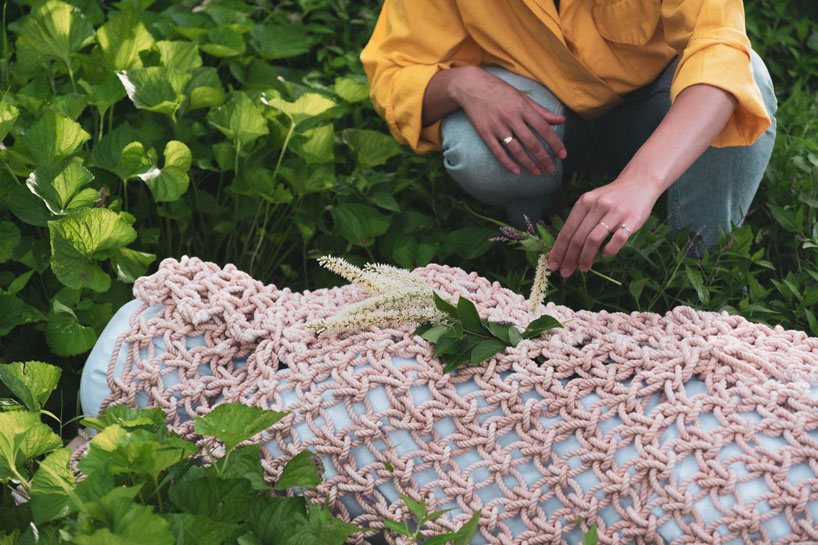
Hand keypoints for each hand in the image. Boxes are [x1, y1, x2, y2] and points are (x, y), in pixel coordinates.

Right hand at [450, 67, 566, 175]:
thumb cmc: (499, 90)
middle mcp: (510, 117)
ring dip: (528, 164)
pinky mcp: (485, 133)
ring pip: (516, 150)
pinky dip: (507, 163)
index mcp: (522, 107)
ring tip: (537, 172)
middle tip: (551, 169)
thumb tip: (561, 120)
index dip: (554, 143)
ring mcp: (497, 126)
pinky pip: (498, 152)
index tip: (562, 154)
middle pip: (531, 142)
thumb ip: (541, 111)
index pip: (543, 128)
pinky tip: (516, 171)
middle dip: (543, 158)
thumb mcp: (522, 97)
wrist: (471, 86)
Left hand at [548, 177, 660, 276]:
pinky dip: (609, 250)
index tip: (553, 265)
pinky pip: (618, 239)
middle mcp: (597, 205)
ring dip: (586, 257)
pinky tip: (605, 254)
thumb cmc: (612, 198)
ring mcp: (615, 211)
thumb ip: (580, 221)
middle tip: (565, 273)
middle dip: (569, 258)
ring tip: (583, 268)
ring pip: (594, 239)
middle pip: (578, 237)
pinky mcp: (632, 218)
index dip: (558, 250)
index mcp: (584, 202)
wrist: (639, 183)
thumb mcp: (592, 203)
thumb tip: (564, 249)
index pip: (567, 230)